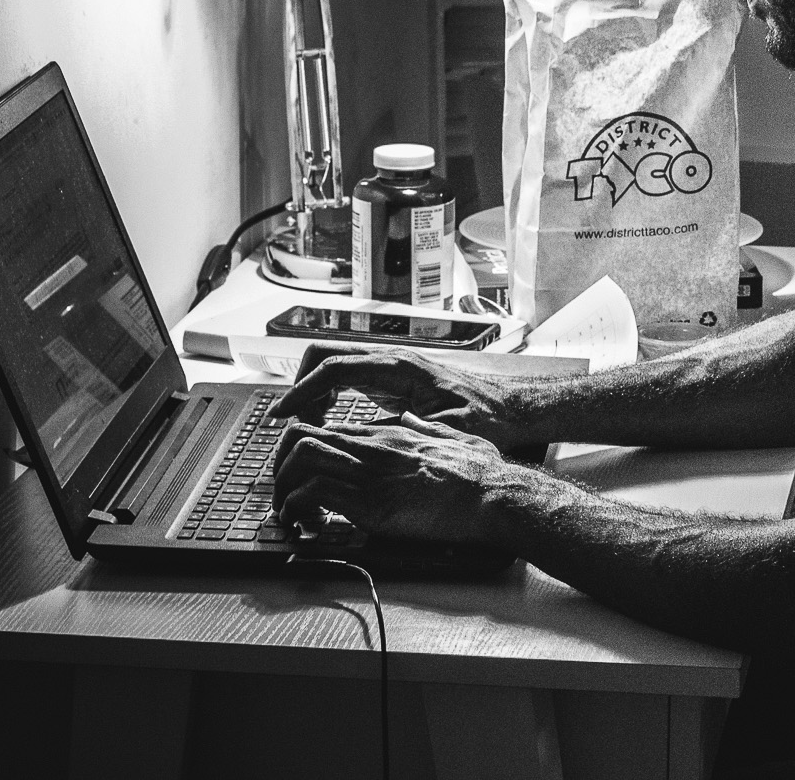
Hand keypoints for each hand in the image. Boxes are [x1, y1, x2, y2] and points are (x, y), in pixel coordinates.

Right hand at [272, 347, 531, 449]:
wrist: (512, 409)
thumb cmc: (486, 419)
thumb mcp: (447, 429)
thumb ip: (406, 432)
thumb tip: (365, 439)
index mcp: (400, 367)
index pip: (335, 368)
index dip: (303, 390)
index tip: (283, 415)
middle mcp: (392, 359)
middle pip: (327, 355)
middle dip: (300, 384)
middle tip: (289, 421)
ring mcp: (392, 365)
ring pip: (335, 364)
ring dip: (314, 389)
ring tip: (307, 427)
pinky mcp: (394, 376)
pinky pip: (349, 376)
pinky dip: (329, 393)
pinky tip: (331, 421)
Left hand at [272, 413, 546, 543]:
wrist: (492, 495)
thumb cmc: (481, 472)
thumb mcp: (453, 437)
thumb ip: (425, 428)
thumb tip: (409, 419)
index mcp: (390, 435)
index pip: (329, 430)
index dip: (305, 449)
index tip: (300, 471)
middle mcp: (373, 448)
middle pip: (303, 438)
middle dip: (281, 465)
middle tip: (283, 491)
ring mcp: (369, 472)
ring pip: (299, 459)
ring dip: (283, 487)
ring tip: (288, 511)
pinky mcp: (368, 501)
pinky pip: (311, 494)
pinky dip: (297, 509)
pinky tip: (305, 524)